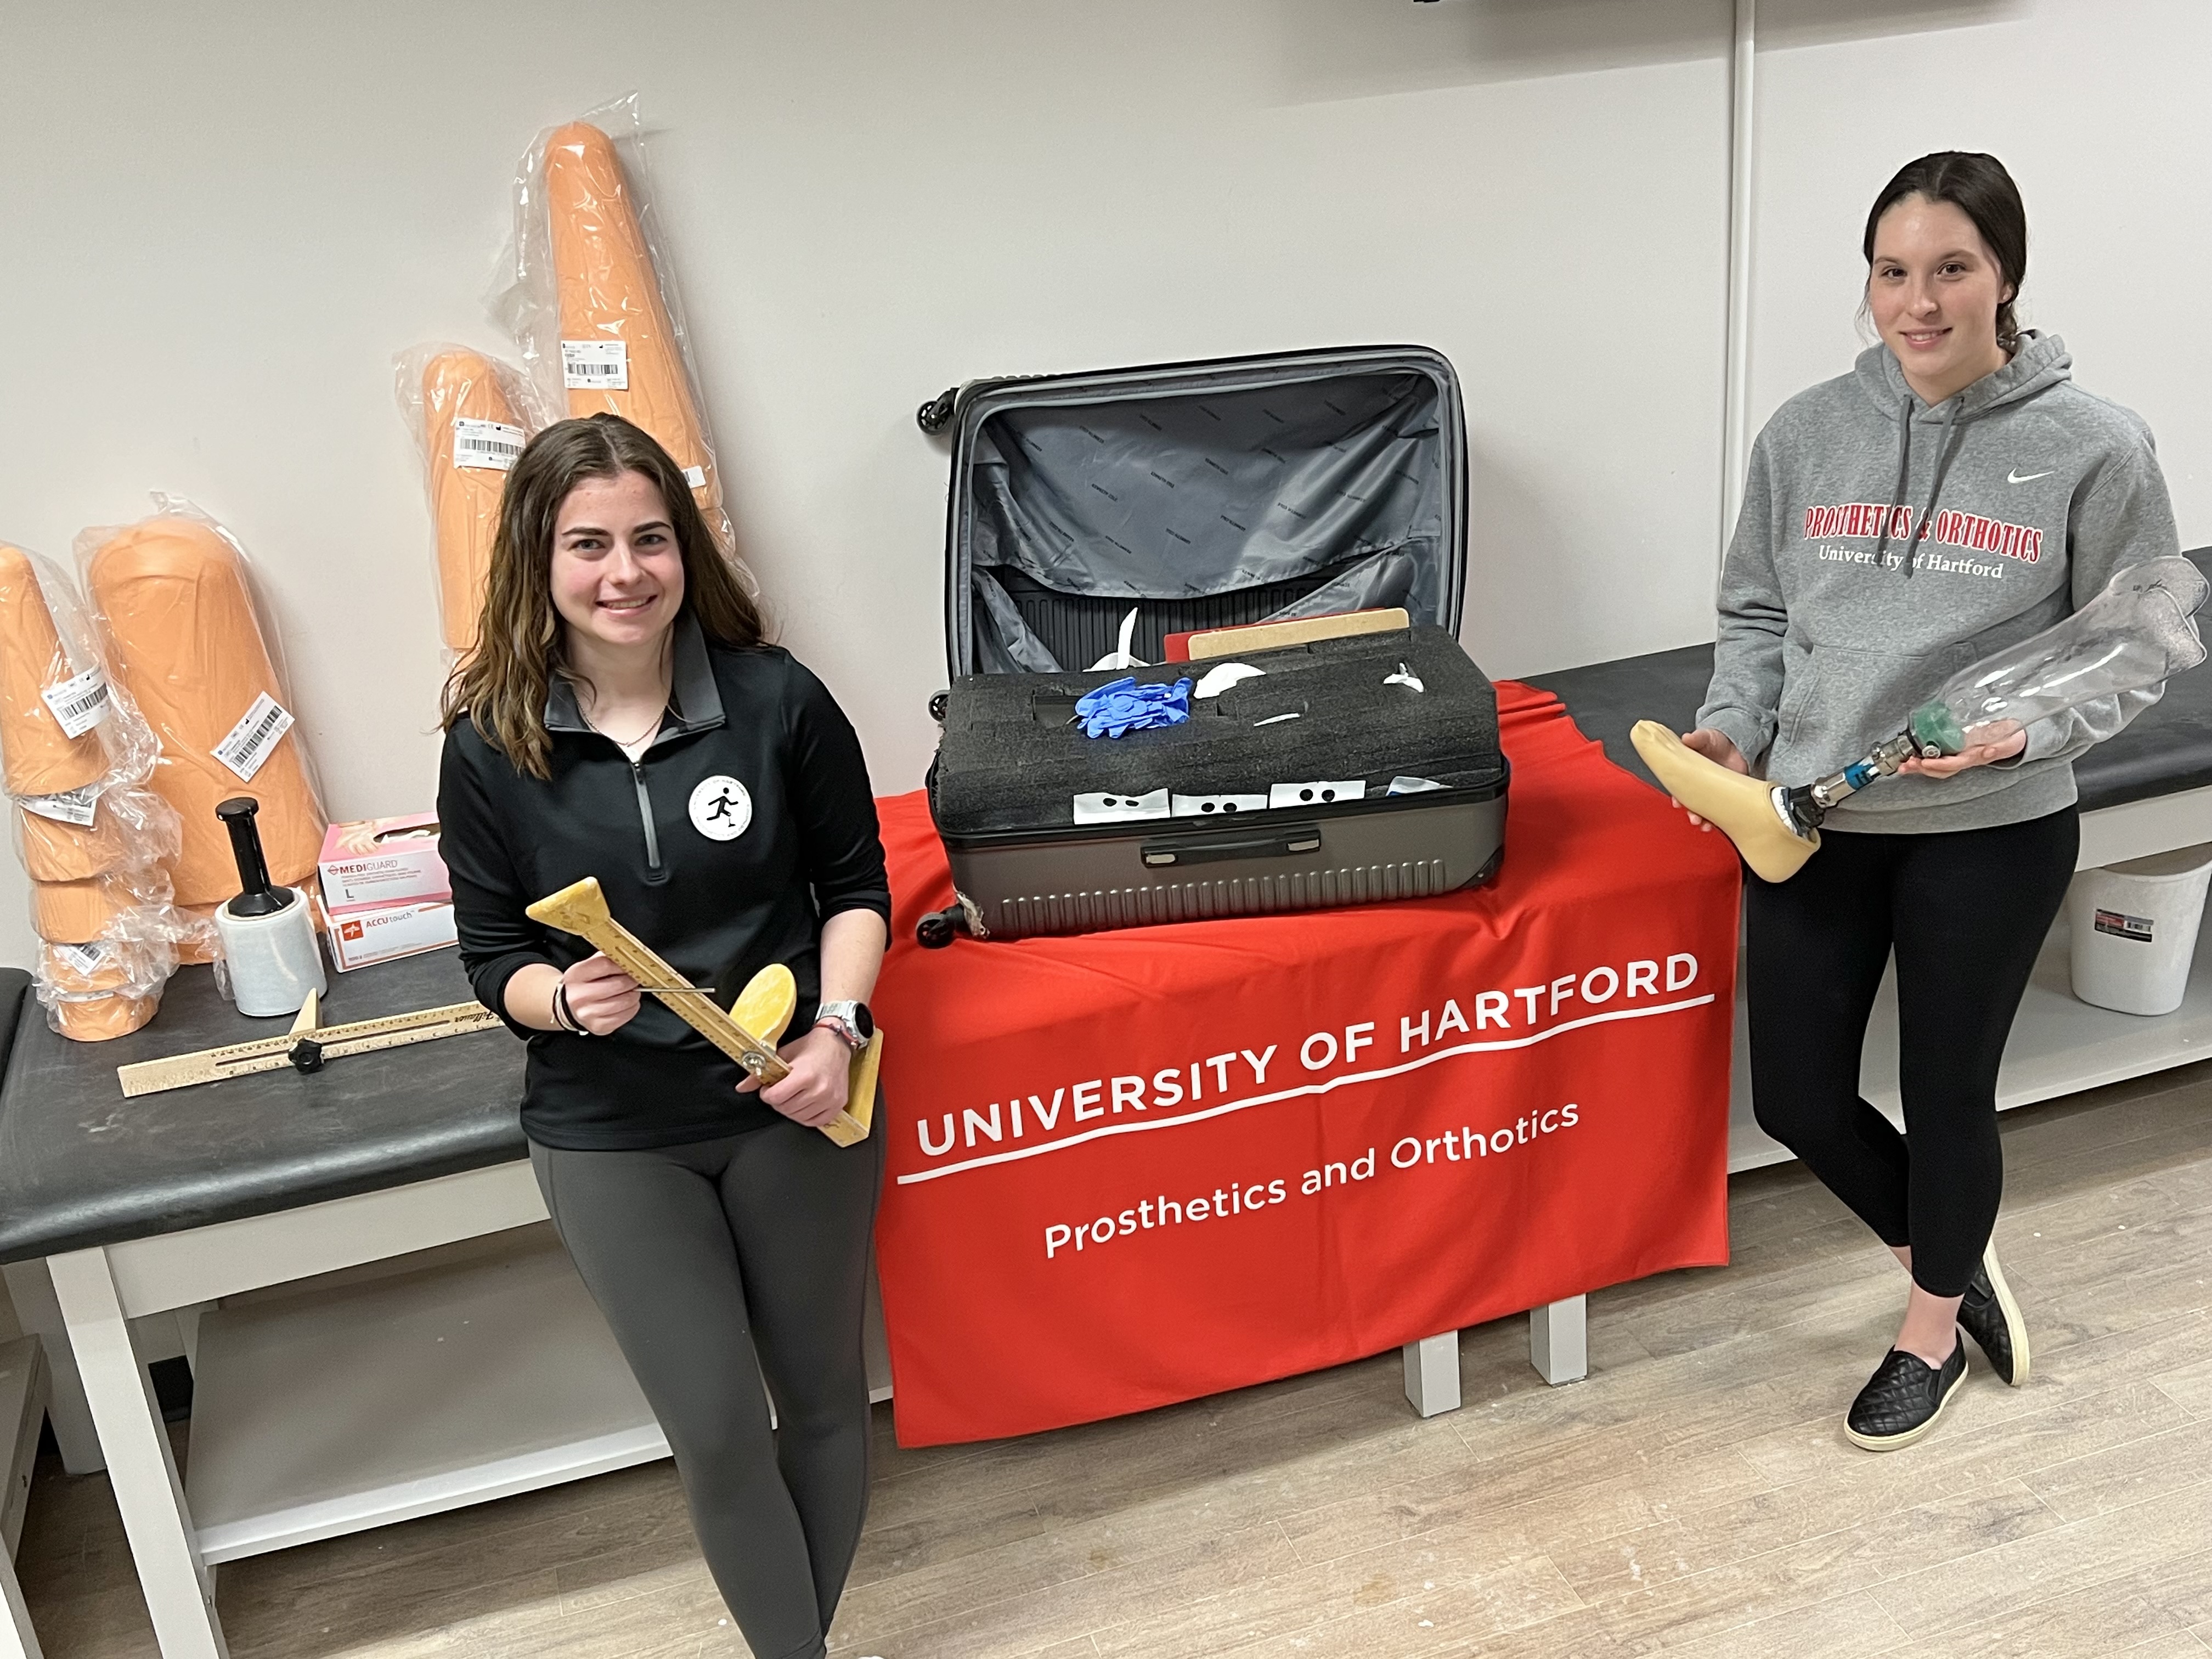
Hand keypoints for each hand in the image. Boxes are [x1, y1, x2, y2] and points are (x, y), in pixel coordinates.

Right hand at [562, 953, 641, 1034]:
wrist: (570, 1007)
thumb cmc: (584, 984)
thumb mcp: (587, 967)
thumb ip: (605, 958)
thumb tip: (627, 955)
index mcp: (576, 975)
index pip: (605, 965)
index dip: (622, 965)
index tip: (631, 966)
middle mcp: (579, 995)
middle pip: (618, 984)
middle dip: (632, 981)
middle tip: (635, 979)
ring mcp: (587, 1013)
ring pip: (624, 1001)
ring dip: (634, 995)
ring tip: (632, 991)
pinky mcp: (598, 1026)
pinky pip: (624, 1016)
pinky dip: (632, 1008)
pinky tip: (628, 1004)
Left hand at [740, 1024, 852, 1127]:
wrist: (836, 1043)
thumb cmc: (811, 1047)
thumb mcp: (783, 1055)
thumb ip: (761, 1073)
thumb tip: (741, 1087)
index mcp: (805, 1075)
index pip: (776, 1098)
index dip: (767, 1094)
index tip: (769, 1088)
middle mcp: (820, 1089)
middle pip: (786, 1109)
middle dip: (777, 1101)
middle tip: (781, 1090)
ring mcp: (830, 1098)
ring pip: (799, 1117)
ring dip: (790, 1109)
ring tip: (793, 1095)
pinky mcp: (838, 1104)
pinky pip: (816, 1122)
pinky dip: (806, 1116)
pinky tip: (804, 1104)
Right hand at [1673, 728, 1746, 829]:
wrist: (1737, 745)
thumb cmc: (1717, 742)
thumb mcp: (1706, 737)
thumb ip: (1697, 738)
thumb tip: (1687, 738)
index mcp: (1688, 773)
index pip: (1679, 787)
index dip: (1677, 797)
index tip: (1677, 802)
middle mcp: (1699, 785)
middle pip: (1691, 803)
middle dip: (1691, 813)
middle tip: (1693, 817)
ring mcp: (1713, 792)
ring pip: (1705, 810)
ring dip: (1703, 820)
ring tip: (1705, 824)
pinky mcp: (1728, 796)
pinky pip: (1722, 812)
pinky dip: (1719, 820)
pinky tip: (1718, 824)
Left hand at [1900, 719, 2025, 777]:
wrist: (2018, 737)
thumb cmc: (2012, 738)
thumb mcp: (2011, 742)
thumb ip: (2001, 747)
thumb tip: (1988, 751)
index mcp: (1976, 756)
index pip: (1954, 764)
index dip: (1939, 764)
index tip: (1925, 761)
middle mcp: (1966, 759)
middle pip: (1942, 769)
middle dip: (1923, 768)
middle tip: (1906, 765)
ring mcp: (1962, 756)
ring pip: (1938, 767)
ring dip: (1920, 767)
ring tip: (1905, 765)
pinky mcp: (1958, 750)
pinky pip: (1940, 758)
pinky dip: (1925, 759)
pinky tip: (1913, 758)